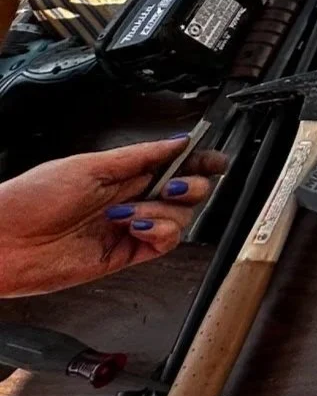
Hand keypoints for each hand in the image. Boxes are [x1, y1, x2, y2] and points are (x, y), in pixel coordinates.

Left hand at [0, 137, 225, 297]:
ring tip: (128, 214)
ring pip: (179, 218)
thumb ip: (139, 156)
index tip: (215, 160)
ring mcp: (128, 226)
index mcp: (120, 172)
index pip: (173, 164)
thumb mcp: (89, 165)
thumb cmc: (30, 198)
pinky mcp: (126, 253)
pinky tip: (135, 226)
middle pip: (186, 191)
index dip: (198, 161)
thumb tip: (177, 142)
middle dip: (190, 187)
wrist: (3, 241)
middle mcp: (128, 199)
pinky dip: (160, 232)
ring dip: (162, 212)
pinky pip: (164, 243)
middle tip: (174, 187)